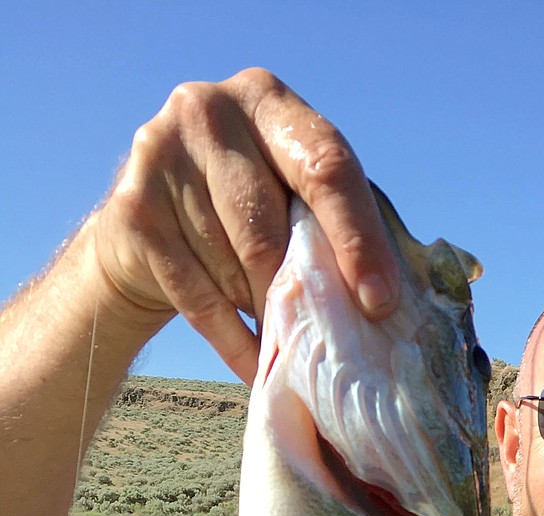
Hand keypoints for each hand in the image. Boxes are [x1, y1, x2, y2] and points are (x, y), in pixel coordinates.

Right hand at [90, 68, 397, 382]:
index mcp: (266, 101)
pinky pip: (199, 298)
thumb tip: (392, 293)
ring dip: (264, 312)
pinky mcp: (132, 211)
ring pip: (234, 264)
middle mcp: (209, 112)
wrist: (143, 230)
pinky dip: (236, 342)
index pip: (325, 166)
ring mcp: (160, 155)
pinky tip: (258, 367)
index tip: (380, 301)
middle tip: (328, 340)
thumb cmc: (244, 213)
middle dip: (301, 291)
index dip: (357, 237)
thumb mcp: (289, 192)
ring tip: (281, 334)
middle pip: (270, 225)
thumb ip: (332, 216)